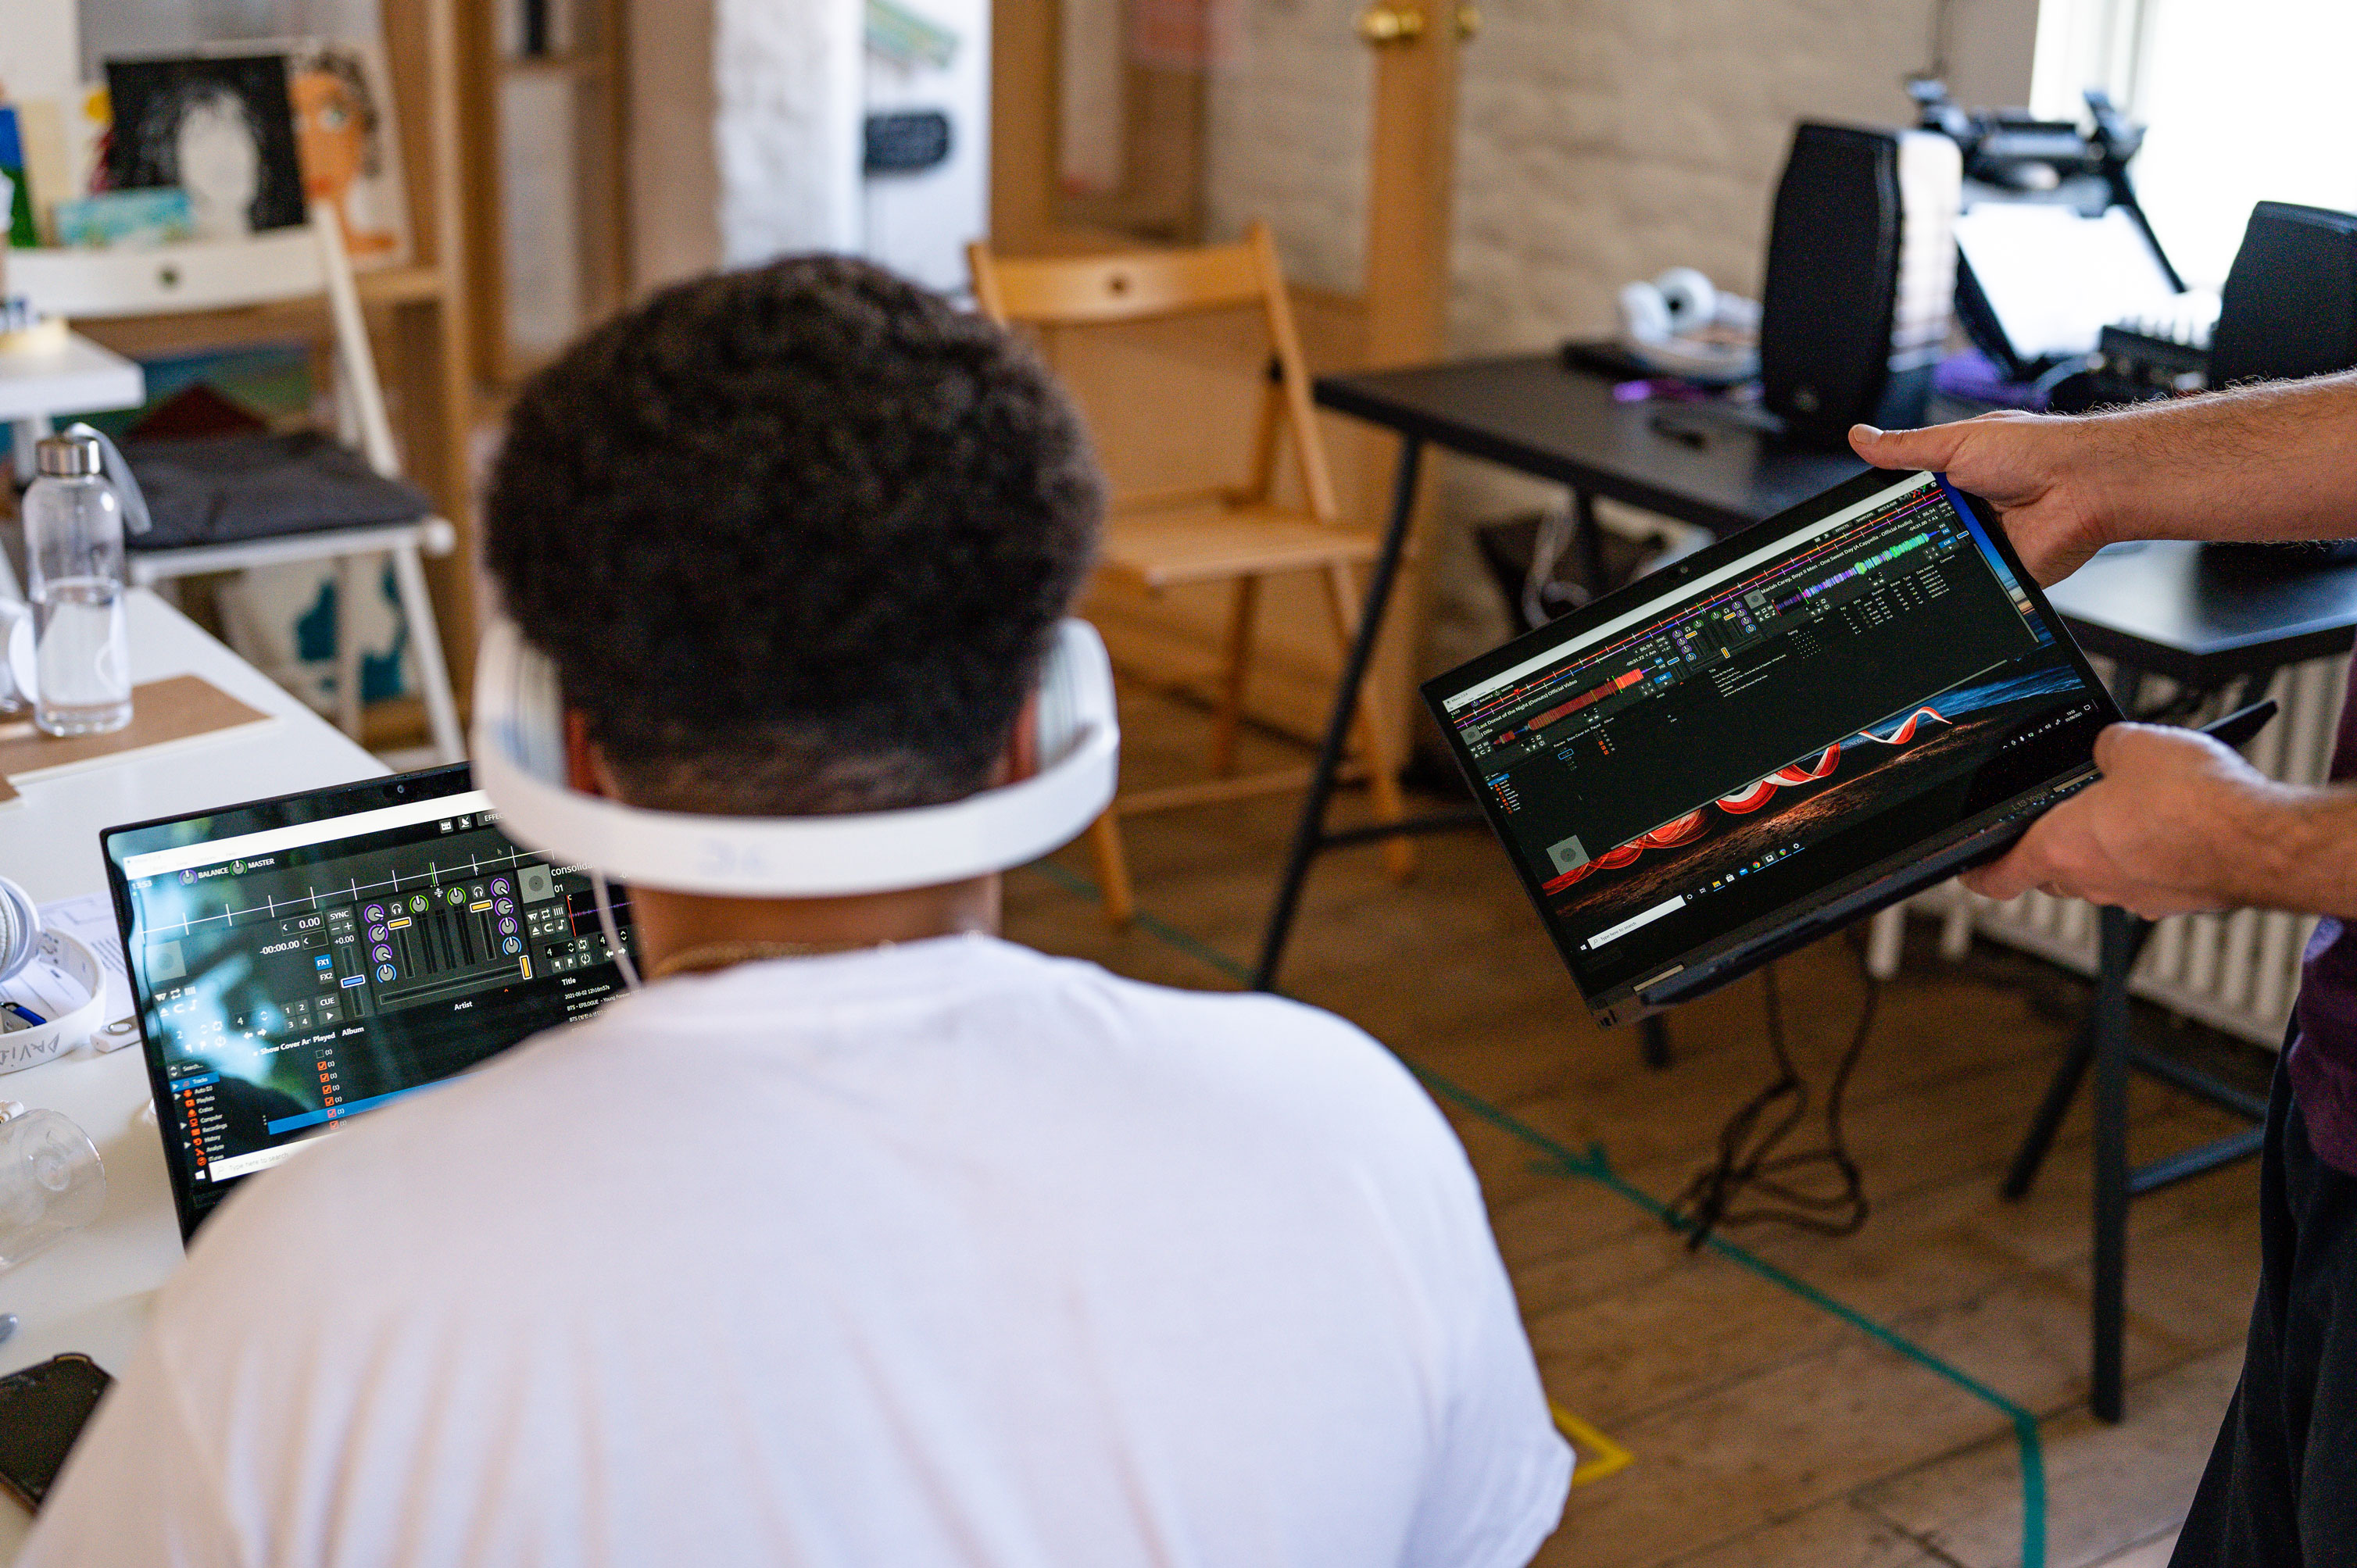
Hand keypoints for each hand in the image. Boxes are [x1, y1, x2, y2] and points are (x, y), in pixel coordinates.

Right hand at [1849, 413, 2109, 584]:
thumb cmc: (2036, 451)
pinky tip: (1947, 575)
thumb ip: (1906, 448)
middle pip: (1914, 533)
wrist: (2085, 485)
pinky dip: (1956, 586)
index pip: (1903, 498)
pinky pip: (1967, 586)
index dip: (1880, 508)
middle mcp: (1966, 511)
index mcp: (1954, 477)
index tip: (1854, 517)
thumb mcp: (1957, 441)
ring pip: (1936, 563)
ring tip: (1921, 550)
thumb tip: (1861, 437)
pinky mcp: (1998, 572)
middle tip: (1879, 540)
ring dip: (1927, 561)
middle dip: (1898, 539)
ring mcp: (1981, 543)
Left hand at [1960, 723, 2278, 917]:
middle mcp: (2094, 883)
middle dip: (2054, 845)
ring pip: (2105, 874)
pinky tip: (2177, 823)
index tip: (1970, 872)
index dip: (1979, 873)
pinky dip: (2154, 856)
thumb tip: (2107, 749)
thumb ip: (2104, 748)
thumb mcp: (2131, 745)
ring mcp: (2137, 896)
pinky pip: (2150, 877)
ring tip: (2135, 807)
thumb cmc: (2193, 802)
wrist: (2264, 840)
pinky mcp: (2178, 898)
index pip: (2000, 875)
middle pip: (2054, 870)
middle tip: (2068, 814)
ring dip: (2110, 848)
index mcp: (2061, 850)